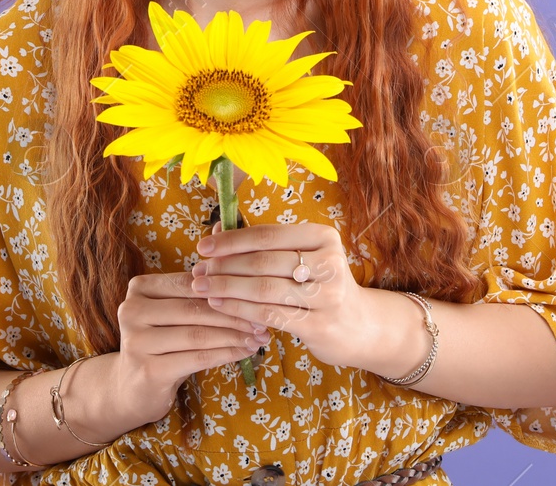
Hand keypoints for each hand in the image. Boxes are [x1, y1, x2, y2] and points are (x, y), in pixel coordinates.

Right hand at [112, 270, 271, 422]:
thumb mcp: (173, 310)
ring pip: (198, 334)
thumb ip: (196, 284)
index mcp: (139, 287)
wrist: (131, 389)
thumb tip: (232, 246)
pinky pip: (197, 358)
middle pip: (194, 308)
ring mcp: (136, 341)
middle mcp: (131, 310)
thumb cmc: (161, 342)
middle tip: (263, 319)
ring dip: (234, 335)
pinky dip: (226, 354)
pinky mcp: (148, 370)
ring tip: (260, 337)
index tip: (255, 293)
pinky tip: (245, 352)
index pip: (189, 283)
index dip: (224, 288)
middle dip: (233, 314)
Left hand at [191, 220, 373, 369]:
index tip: (203, 246)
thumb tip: (215, 230)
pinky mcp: (320, 324)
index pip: (268, 235)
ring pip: (264, 289)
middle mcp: (330, 262)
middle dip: (225, 267)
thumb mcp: (301, 258)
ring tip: (201, 288)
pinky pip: (269, 314)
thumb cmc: (319, 284)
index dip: (232, 240)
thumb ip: (263, 246)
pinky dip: (240, 310)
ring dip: (226, 288)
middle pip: (264, 262)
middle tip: (198, 271)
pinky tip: (219, 307)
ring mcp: (328, 295)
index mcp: (323, 236)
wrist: (358, 325)